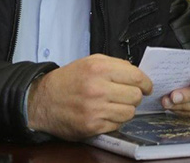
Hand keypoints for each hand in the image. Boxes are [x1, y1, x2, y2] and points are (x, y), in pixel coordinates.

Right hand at [27, 54, 152, 140]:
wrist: (43, 101)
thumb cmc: (67, 80)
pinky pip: (117, 124)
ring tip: (115, 104)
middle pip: (136, 96)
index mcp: (99, 69)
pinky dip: (115, 120)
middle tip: (127, 94)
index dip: (146, 83)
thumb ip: (116, 64)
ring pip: (130, 112)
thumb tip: (137, 73)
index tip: (146, 86)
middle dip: (135, 96)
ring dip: (126, 109)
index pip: (137, 77)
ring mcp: (95, 109)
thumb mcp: (90, 62)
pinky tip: (105, 113)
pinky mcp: (92, 126)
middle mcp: (98, 89)